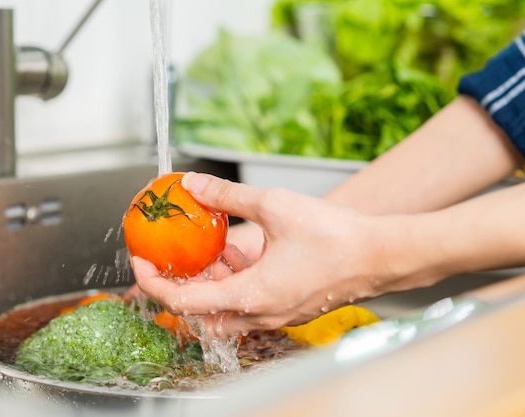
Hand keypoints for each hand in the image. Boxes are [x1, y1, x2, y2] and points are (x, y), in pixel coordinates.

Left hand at [131, 173, 396, 336]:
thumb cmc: (337, 237)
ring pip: (226, 310)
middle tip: (172, 261)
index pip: (184, 301)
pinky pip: (250, 301)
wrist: (383, 254)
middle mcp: (262, 313)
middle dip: (182, 288)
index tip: (141, 263)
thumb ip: (229, 197)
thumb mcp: (274, 205)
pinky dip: (236, 281)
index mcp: (252, 295)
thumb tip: (195, 185)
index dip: (155, 283)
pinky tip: (242, 251)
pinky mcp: (290, 306)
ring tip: (208, 251)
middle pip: (202, 314)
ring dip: (211, 284)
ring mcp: (277, 313)